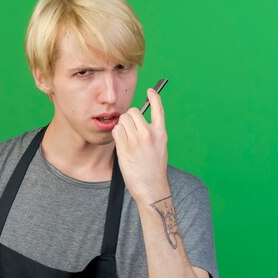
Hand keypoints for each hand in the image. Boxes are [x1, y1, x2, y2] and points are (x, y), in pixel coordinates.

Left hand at [111, 88, 169, 203]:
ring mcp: (136, 140)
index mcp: (160, 133)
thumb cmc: (153, 170)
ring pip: (122, 120)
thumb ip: (152, 134)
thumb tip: (139, 122)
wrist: (151, 187)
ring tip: (126, 139)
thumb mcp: (160, 148)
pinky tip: (121, 144)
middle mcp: (149, 134)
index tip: (150, 91)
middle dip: (129, 118)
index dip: (154, 97)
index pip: (158, 108)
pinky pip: (116, 131)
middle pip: (133, 112)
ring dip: (121, 126)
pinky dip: (116, 135)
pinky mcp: (124, 147)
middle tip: (129, 129)